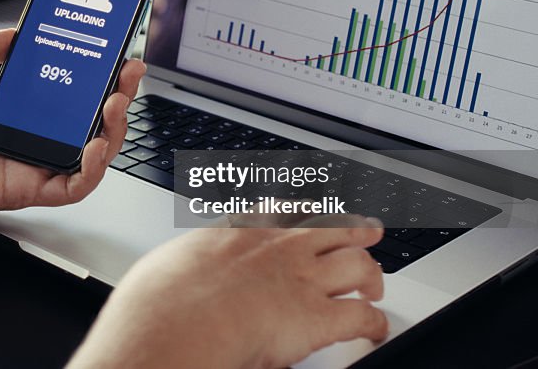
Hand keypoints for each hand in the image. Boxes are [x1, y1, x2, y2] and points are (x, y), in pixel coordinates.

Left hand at [0, 28, 146, 225]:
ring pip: (92, 156)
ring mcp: (32, 165)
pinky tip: (93, 145)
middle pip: (92, 125)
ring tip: (115, 102)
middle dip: (119, 98)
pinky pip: (72, 186)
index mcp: (20, 115)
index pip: (71, 98)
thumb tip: (14, 30)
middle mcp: (32, 141)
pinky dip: (90, 169)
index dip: (97, 79)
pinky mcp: (26, 189)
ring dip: (113, 130)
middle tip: (127, 73)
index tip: (111, 55)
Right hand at [68, 215, 387, 368]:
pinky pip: (362, 315)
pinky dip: (374, 322)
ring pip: (356, 263)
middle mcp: (278, 248)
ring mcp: (302, 279)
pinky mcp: (317, 317)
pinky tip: (375, 328)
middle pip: (331, 227)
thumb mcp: (170, 264)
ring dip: (370, 274)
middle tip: (368, 231)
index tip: (311, 208)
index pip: (282, 209)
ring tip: (375, 284)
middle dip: (354, 228)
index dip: (305, 209)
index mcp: (240, 232)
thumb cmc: (162, 299)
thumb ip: (189, 263)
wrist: (176, 321)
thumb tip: (175, 273)